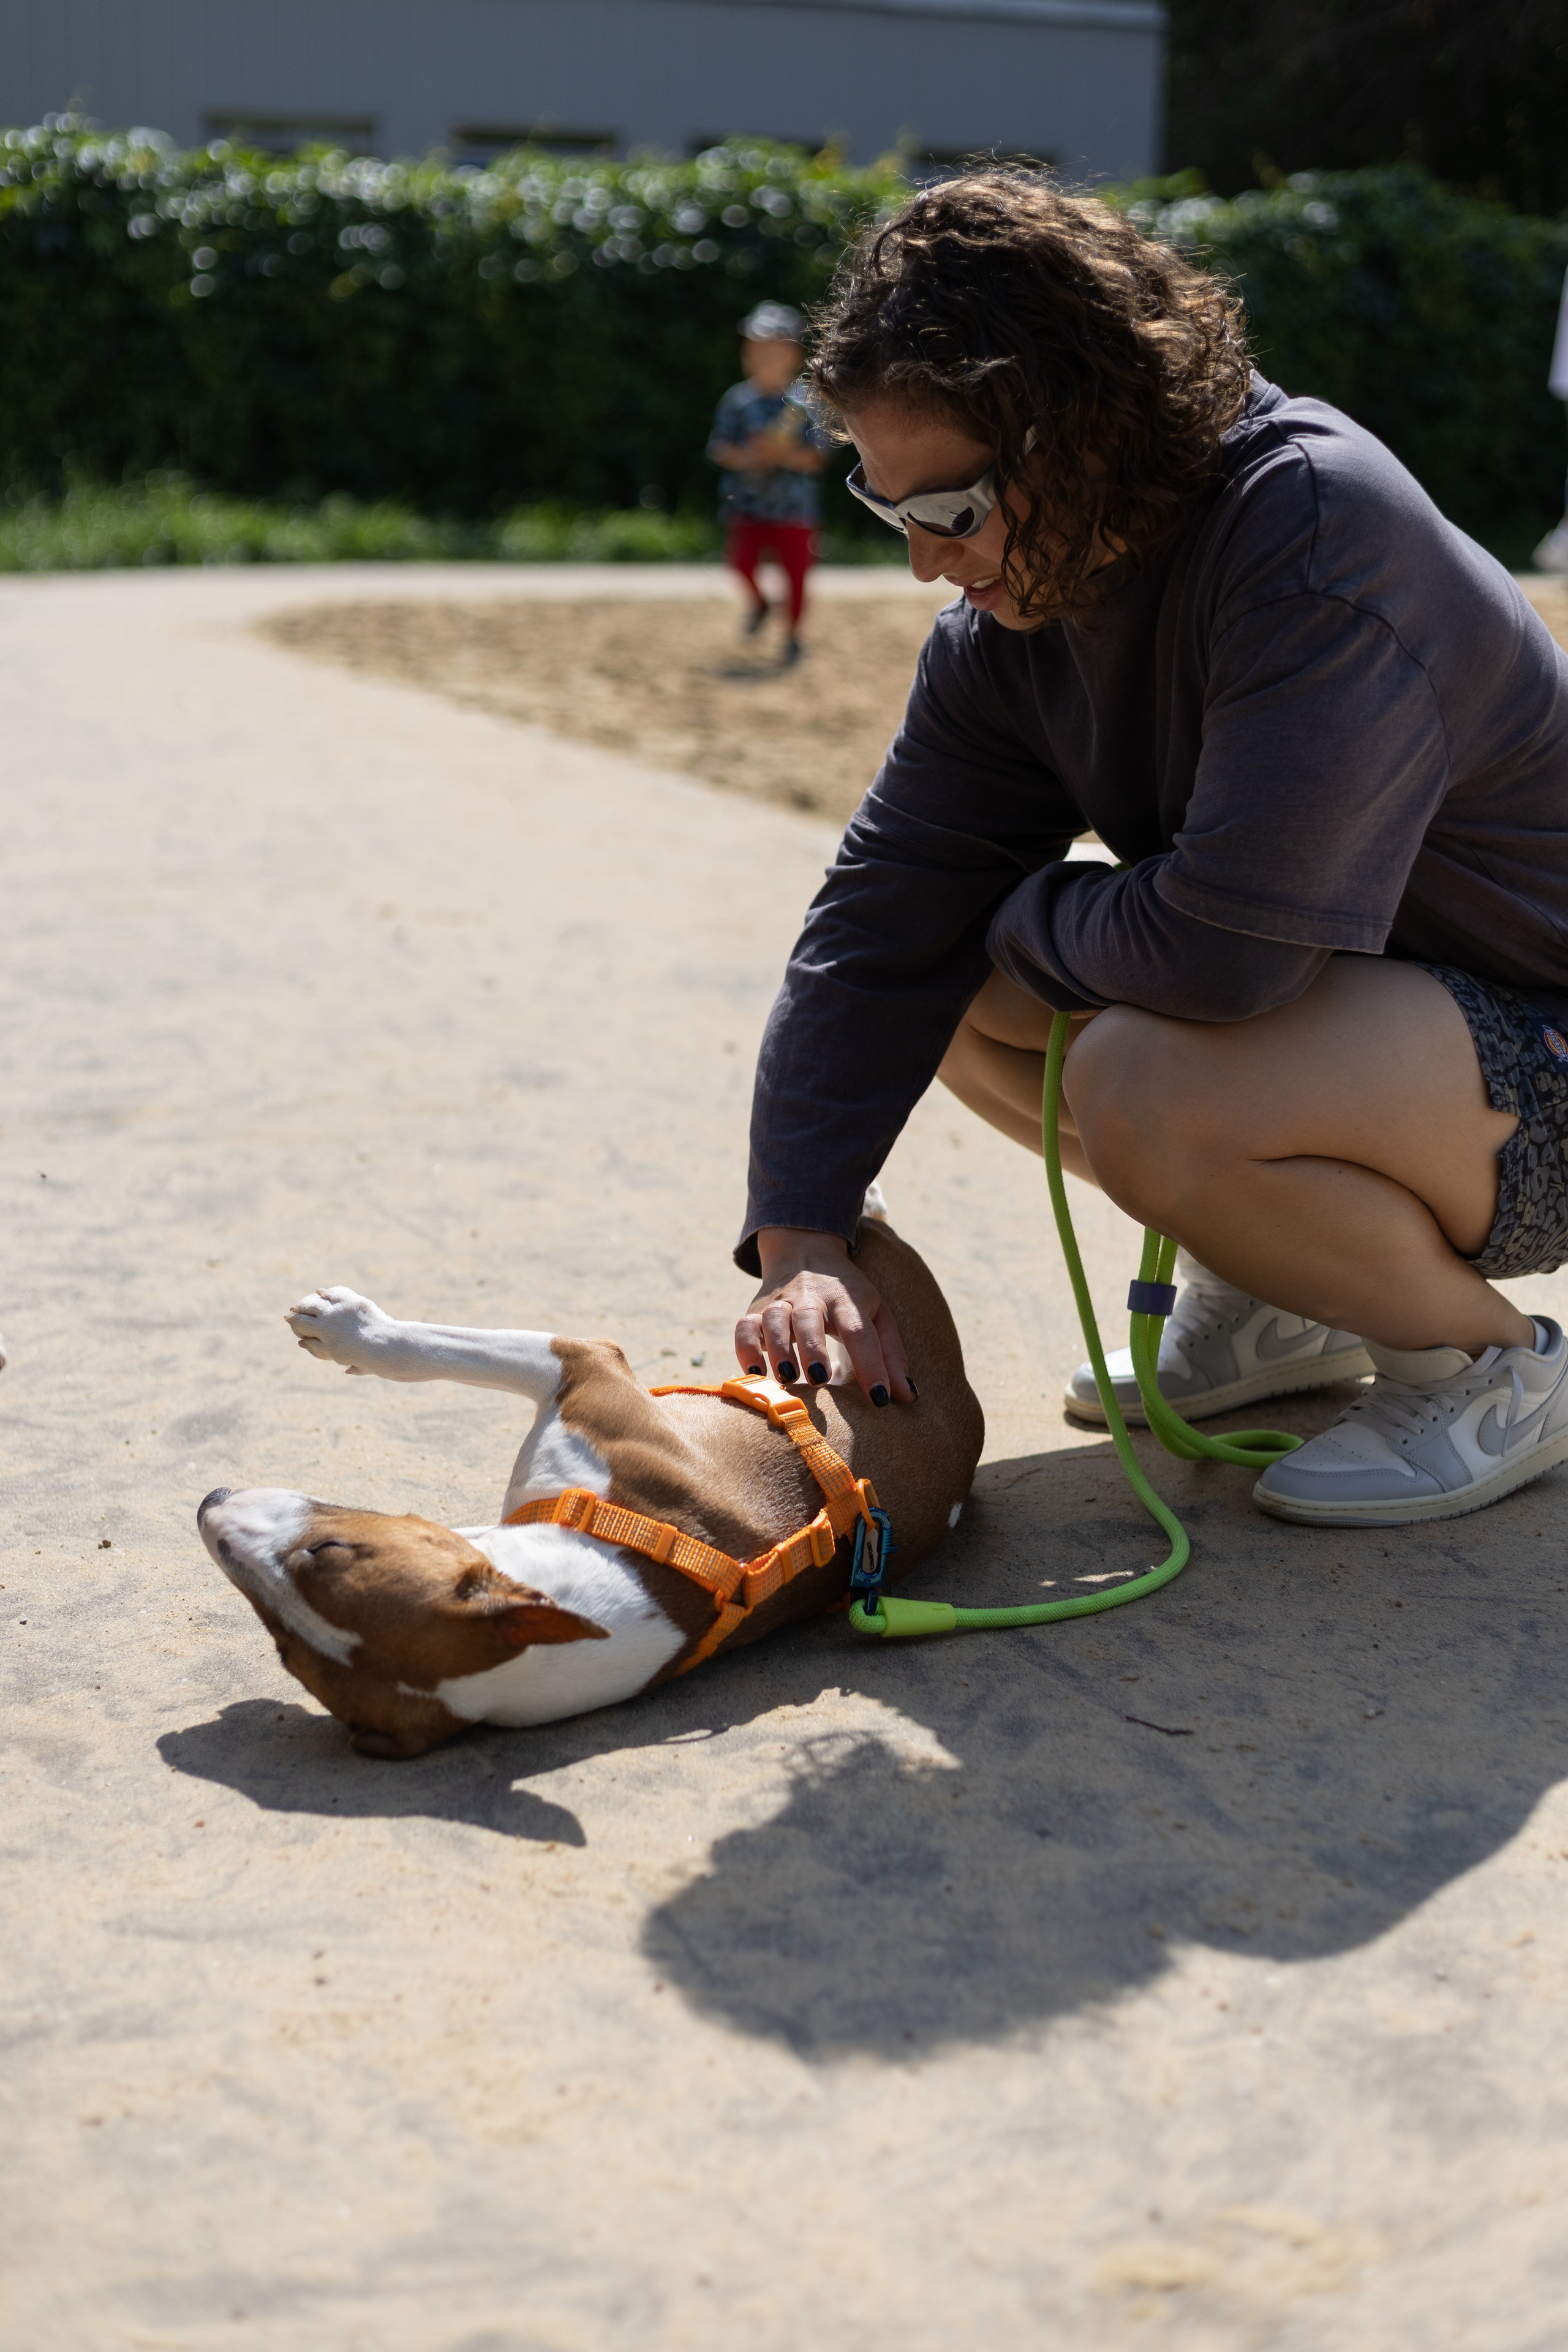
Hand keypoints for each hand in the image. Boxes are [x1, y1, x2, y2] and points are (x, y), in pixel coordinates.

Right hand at [735, 1229, 913, 1405]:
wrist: (804, 1251)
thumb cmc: (847, 1296)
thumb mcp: (876, 1313)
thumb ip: (890, 1354)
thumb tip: (907, 1397)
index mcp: (847, 1298)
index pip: (860, 1330)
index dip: (871, 1365)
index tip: (880, 1399)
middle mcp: (811, 1296)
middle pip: (809, 1317)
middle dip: (812, 1348)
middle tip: (820, 1379)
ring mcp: (780, 1302)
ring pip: (773, 1320)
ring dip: (778, 1349)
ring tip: (787, 1379)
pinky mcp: (755, 1311)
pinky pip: (744, 1328)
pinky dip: (745, 1350)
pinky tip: (755, 1374)